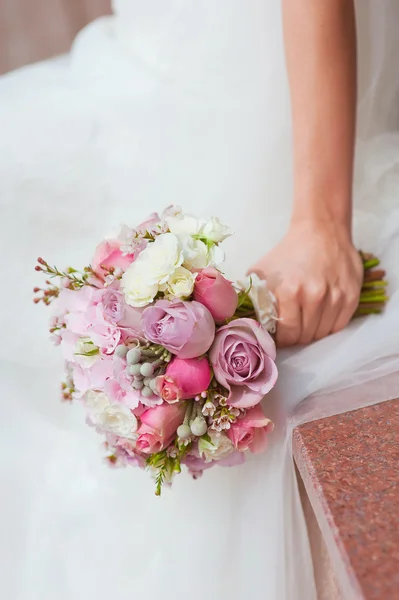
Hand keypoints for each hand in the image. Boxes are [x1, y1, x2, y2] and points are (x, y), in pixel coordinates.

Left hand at [249, 219, 362, 346]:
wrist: (322, 230)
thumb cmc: (288, 253)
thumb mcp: (261, 272)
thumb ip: (252, 298)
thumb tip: (245, 322)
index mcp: (289, 292)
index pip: (287, 335)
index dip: (281, 341)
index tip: (278, 337)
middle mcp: (314, 296)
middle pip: (305, 337)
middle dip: (295, 337)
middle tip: (291, 329)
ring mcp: (335, 297)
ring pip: (322, 334)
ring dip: (312, 332)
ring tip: (305, 321)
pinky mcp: (351, 296)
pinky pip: (338, 326)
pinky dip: (328, 326)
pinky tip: (320, 316)